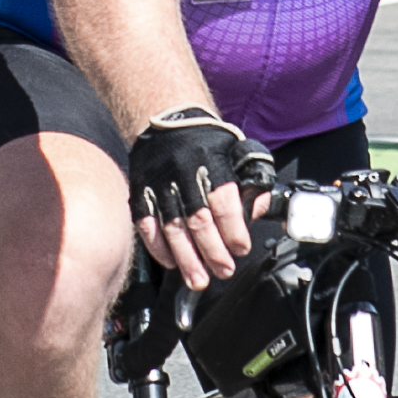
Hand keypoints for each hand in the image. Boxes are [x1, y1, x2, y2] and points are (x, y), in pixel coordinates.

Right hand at [124, 105, 251, 280]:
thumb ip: (248, 183)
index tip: (241, 248)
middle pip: (199, 220)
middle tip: (224, 271)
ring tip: (199, 279)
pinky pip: (146, 225)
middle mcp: (184, 173)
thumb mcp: (235, 152)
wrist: (165, 118)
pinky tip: (172, 262)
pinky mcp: (141, 191)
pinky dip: (158, 247)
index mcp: (211, 161)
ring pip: (173, 228)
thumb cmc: (205, 139)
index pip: (223, 201)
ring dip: (187, 258)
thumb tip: (257, 213)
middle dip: (213, 251)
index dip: (233, 229)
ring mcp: (159, 184)